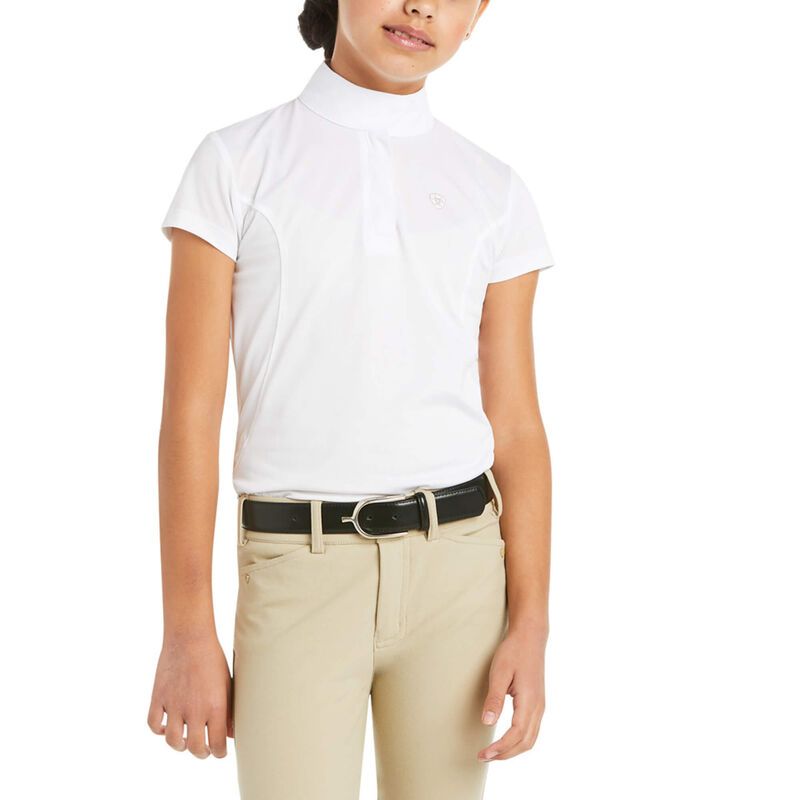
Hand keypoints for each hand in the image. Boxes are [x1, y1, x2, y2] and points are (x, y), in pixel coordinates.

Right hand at [147, 632, 232, 757]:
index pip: (217, 744)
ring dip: (181, 745)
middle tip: (205, 749)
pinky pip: (154, 724)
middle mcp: (194, 710)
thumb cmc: (213, 658)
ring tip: (186, 741)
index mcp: (215, 706)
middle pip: (196, 748)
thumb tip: (231, 733)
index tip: (220, 751)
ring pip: (173, 741)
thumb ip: (229, 710)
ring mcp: (174, 705)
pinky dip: (159, 729)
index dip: (220, 752)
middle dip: (202, 753)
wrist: (190, 637)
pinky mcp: (159, 697)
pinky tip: (167, 726)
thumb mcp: (227, 683)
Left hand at [477, 628, 545, 760]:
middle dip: (505, 754)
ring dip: (512, 750)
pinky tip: (506, 741)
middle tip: (483, 757)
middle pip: (525, 742)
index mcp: (529, 701)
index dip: (500, 748)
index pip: (516, 734)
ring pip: (530, 739)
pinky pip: (531, 731)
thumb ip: (495, 698)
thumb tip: (487, 723)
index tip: (484, 754)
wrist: (530, 637)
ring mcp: (540, 706)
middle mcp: (538, 707)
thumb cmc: (513, 652)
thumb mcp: (500, 672)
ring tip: (492, 753)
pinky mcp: (537, 703)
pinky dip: (519, 742)